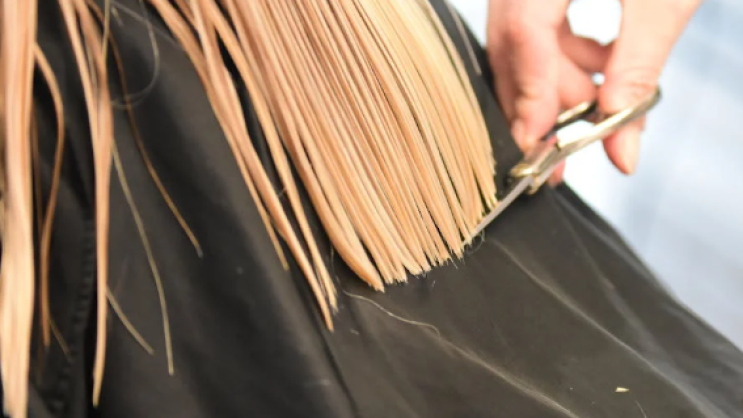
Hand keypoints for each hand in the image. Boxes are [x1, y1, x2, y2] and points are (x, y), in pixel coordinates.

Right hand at [486, 0, 701, 182]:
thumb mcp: (665, 4)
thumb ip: (637, 77)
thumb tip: (620, 152)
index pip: (523, 31)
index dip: (531, 94)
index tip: (538, 147)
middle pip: (511, 41)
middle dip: (541, 99)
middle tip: (563, 150)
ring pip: (520, 38)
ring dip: (557, 80)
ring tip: (600, 100)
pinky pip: (534, 23)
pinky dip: (563, 54)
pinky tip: (599, 62)